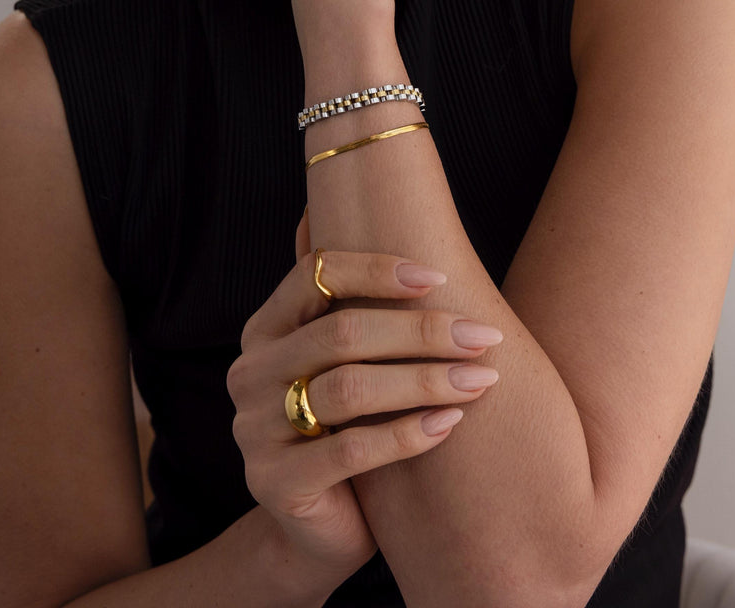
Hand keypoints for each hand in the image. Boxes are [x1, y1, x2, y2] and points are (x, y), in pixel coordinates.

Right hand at [226, 214, 501, 590]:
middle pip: (342, 332)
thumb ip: (332, 298)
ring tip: (481, 378)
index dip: (379, 269)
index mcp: (265, 330)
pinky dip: (409, 433)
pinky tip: (453, 423)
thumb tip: (318, 207)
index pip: (316, 274)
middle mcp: (249, 372)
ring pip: (349, 388)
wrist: (317, 528)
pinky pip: (352, 451)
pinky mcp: (275, 483)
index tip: (440, 277)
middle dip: (422, 330)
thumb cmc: (342, 427)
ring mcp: (255, 429)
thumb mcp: (337, 361)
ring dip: (426, 379)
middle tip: (485, 336)